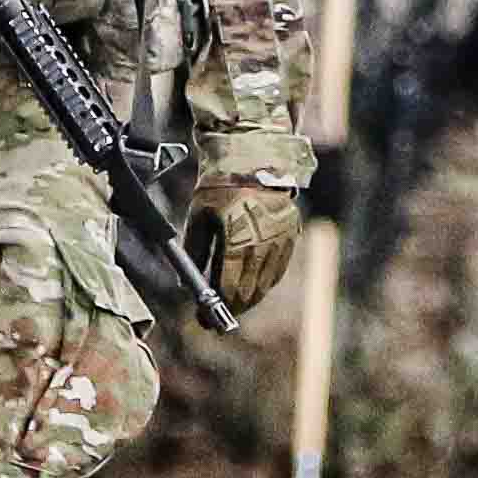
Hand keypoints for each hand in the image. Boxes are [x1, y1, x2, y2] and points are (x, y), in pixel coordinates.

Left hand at [200, 189, 300, 319]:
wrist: (254, 158)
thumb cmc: (221, 185)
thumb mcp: (199, 216)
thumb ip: (194, 250)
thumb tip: (187, 281)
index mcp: (237, 241)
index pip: (227, 288)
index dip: (214, 308)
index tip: (204, 319)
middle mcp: (262, 246)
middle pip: (248, 292)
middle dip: (231, 308)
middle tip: (216, 317)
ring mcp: (280, 242)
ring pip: (265, 285)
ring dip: (248, 299)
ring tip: (234, 304)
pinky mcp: (291, 236)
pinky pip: (278, 270)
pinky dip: (264, 282)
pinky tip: (253, 286)